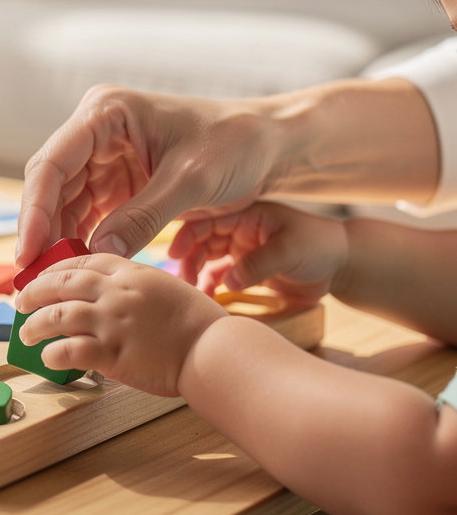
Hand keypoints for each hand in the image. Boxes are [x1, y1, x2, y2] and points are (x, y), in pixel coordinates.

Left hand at [14, 254, 226, 396]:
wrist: (214, 350)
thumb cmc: (198, 324)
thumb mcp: (165, 287)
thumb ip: (134, 286)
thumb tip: (109, 296)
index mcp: (131, 272)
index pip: (82, 261)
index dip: (55, 268)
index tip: (43, 277)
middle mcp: (116, 292)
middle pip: (61, 283)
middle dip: (34, 291)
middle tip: (20, 301)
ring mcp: (112, 322)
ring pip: (56, 316)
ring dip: (34, 324)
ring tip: (26, 332)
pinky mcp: (112, 353)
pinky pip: (69, 350)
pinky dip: (53, 353)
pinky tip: (48, 358)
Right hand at [17, 85, 275, 267]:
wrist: (267, 146)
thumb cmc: (235, 145)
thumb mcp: (190, 181)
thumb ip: (142, 217)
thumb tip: (96, 253)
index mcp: (106, 113)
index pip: (53, 162)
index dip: (35, 209)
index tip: (29, 251)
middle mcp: (95, 132)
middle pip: (49, 186)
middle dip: (40, 231)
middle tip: (30, 277)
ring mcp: (102, 159)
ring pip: (62, 205)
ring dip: (56, 242)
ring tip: (49, 281)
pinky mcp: (115, 184)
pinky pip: (86, 217)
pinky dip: (80, 243)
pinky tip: (75, 270)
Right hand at [170, 202, 348, 305]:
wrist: (340, 265)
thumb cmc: (319, 247)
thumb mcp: (290, 250)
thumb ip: (258, 264)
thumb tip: (228, 281)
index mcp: (247, 215)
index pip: (208, 220)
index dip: (188, 235)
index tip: (174, 254)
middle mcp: (239, 230)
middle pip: (201, 240)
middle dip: (188, 259)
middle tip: (183, 281)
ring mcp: (240, 249)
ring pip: (206, 259)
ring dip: (195, 274)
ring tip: (192, 292)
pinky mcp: (245, 269)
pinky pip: (219, 276)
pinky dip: (209, 287)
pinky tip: (207, 299)